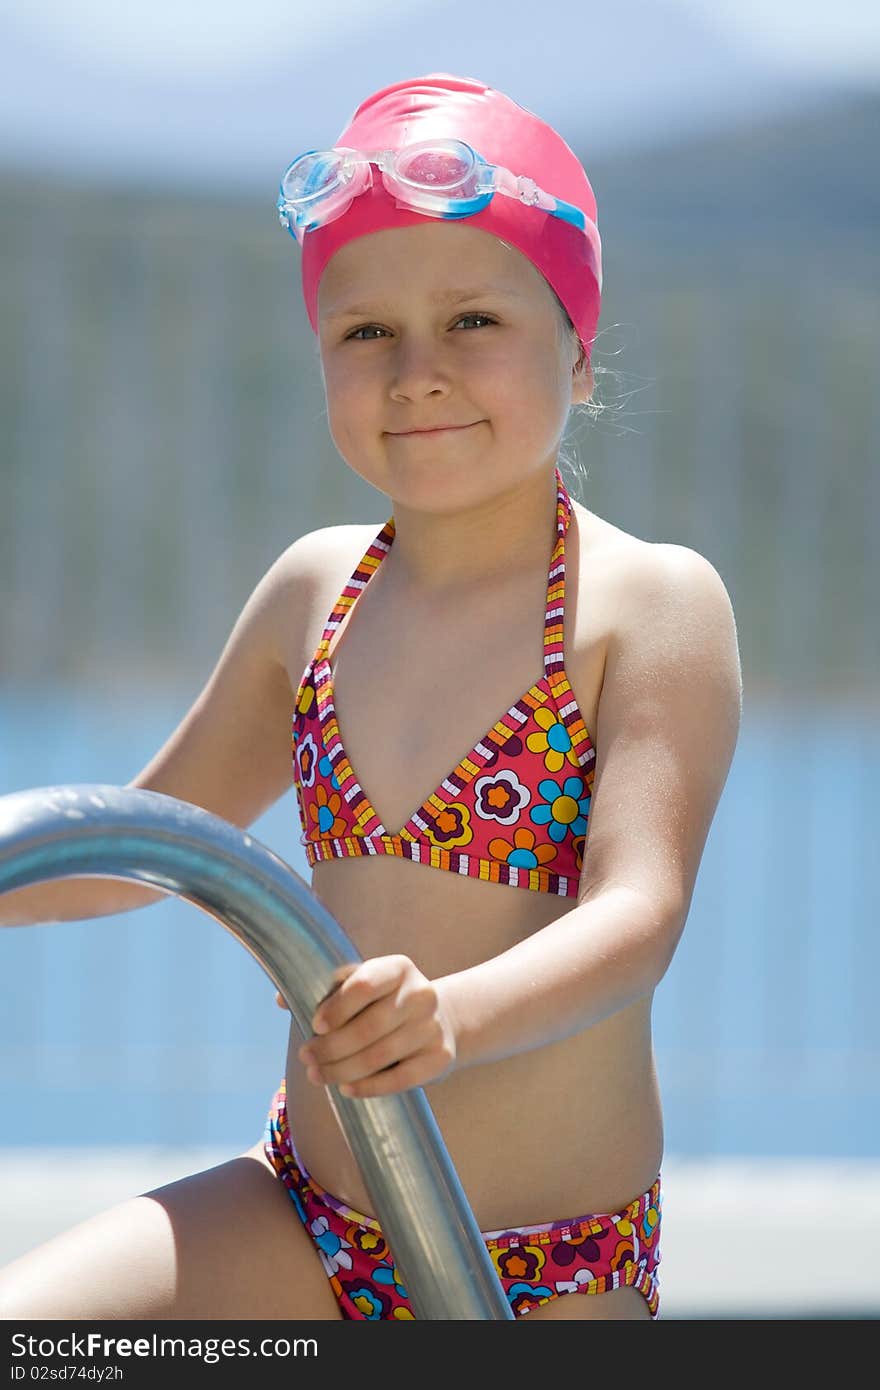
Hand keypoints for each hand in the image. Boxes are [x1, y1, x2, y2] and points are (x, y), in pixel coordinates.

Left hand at [295, 954, 457, 1098]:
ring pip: (379, 1056)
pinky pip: (399, 1079)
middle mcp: (421, 993)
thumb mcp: (361, 985)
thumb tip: (281, 999)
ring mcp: (433, 1027)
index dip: (337, 1007)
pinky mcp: (440, 1058)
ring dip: (342, 1070)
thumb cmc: (385, 1002)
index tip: (315, 1025)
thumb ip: (325, 989)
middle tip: (306, 1056)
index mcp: (398, 968)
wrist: (440, 1020)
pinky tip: (347, 1088)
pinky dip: (369, 1087)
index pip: (365, 984)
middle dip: (330, 1047)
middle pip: (368, 1027)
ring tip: (317, 1075)